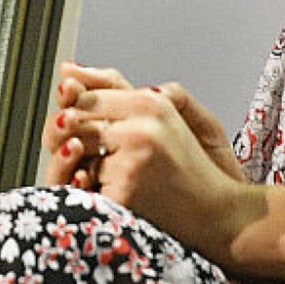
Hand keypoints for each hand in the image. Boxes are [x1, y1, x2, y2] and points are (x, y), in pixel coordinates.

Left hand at [45, 69, 253, 259]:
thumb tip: (65, 70)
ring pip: (78, 154)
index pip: (85, 96)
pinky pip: (88, 183)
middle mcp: (142, 126)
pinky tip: (125, 195)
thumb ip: (114, 88)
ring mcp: (133, 159)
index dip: (77, 114)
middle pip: (75, 122)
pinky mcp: (127, 189)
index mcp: (150, 104)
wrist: (219, 213)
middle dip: (76, 141)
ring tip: (121, 176)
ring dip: (89, 167)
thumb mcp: (161, 116)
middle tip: (104, 158)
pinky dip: (98, 191)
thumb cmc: (188, 167)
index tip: (89, 130)